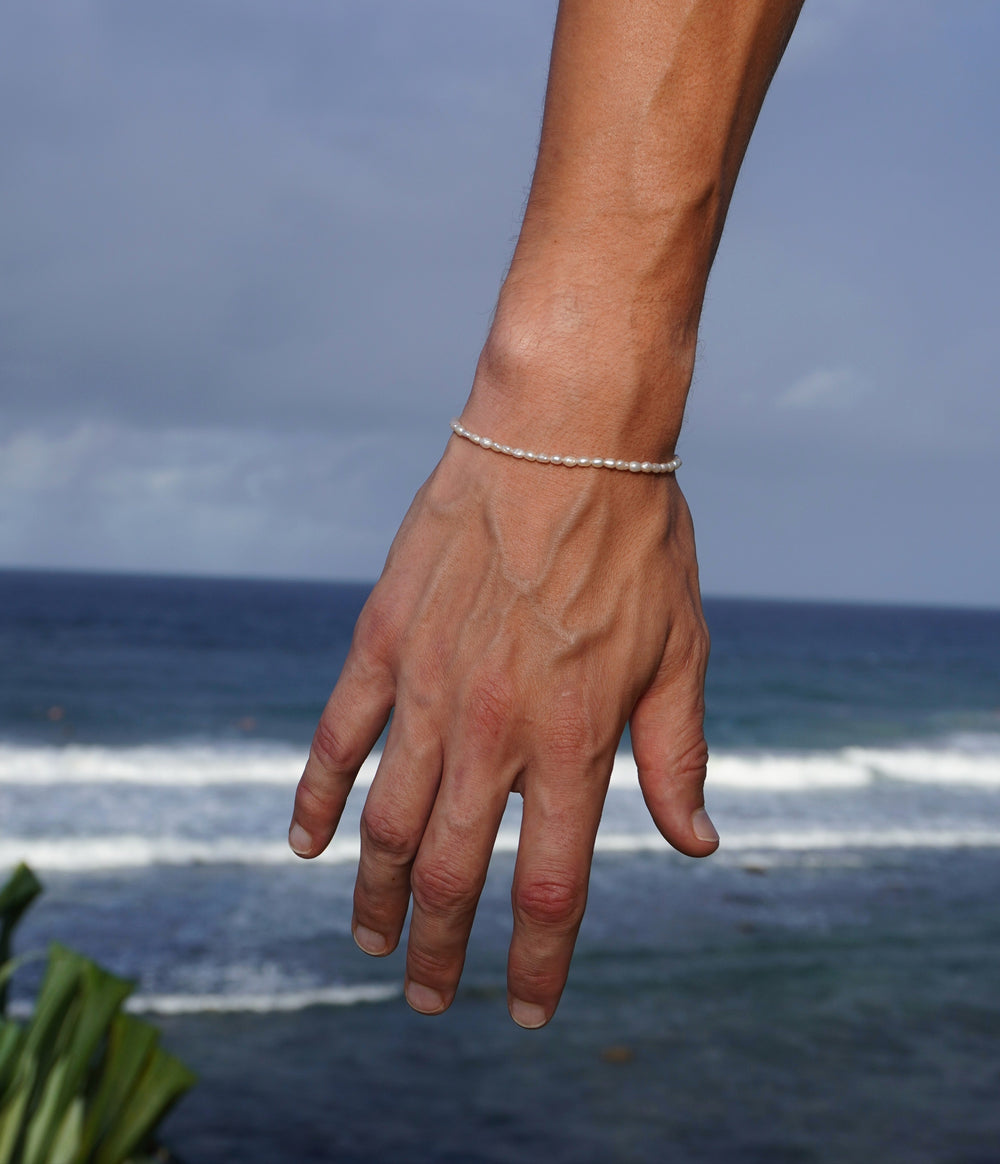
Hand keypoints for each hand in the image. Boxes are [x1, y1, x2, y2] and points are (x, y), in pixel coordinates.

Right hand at [288, 424, 716, 1026]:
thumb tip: (694, 846)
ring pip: (387, 824)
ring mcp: (428, 689)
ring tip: (372, 945)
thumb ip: (679, 759)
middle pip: (454, 877)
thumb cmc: (635, 545)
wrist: (564, 440)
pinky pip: (336, 738)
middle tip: (429, 999)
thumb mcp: (682, 655)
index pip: (549, 891)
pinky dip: (315, 798)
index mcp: (575, 743)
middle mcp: (493, 732)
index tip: (524, 1011)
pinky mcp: (383, 643)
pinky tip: (305, 845)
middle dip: (441, 953)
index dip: (535, 967)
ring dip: (375, 898)